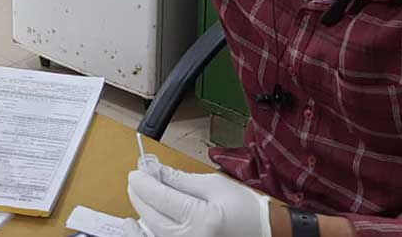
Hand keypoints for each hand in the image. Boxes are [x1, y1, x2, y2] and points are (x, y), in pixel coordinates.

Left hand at [123, 156, 270, 236]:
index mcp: (201, 219)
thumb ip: (181, 180)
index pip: (160, 198)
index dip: (144, 182)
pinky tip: (136, 222)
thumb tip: (155, 171)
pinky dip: (145, 231)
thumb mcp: (214, 186)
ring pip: (151, 232)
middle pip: (152, 216)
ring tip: (138, 195)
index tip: (136, 172)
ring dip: (141, 212)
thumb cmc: (244, 211)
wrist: (265, 233)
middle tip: (136, 179)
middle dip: (139, 195)